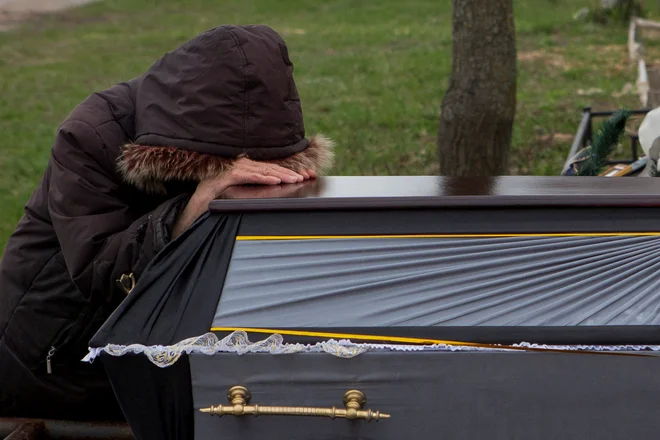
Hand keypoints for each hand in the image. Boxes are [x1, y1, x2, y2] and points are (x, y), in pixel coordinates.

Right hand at [197, 157, 315, 199]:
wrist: (199, 199)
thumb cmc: (220, 196)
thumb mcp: (242, 190)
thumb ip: (256, 187)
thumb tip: (275, 188)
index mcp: (249, 168)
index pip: (273, 169)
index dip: (289, 172)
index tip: (305, 176)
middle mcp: (244, 165)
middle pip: (272, 169)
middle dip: (290, 173)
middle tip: (305, 177)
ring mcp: (237, 169)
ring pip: (263, 171)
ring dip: (280, 175)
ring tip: (294, 179)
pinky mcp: (230, 176)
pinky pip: (250, 177)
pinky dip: (263, 178)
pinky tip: (274, 181)